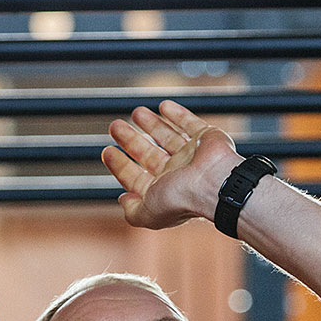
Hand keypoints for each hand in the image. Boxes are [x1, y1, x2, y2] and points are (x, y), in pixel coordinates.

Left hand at [101, 101, 241, 229]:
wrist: (214, 184)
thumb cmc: (181, 200)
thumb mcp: (146, 213)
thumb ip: (132, 211)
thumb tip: (122, 200)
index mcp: (163, 192)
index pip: (136, 178)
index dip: (119, 165)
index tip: (107, 151)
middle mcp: (177, 174)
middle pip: (148, 154)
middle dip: (130, 140)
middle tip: (115, 126)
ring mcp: (192, 156)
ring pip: (168, 137)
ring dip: (151, 125)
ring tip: (135, 112)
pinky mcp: (207, 138)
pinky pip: (190, 124)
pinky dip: (177, 115)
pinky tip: (163, 107)